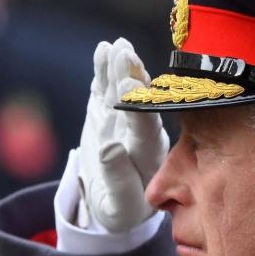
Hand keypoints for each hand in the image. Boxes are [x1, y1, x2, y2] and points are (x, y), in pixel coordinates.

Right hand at [77, 38, 167, 231]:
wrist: (114, 201)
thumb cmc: (121, 209)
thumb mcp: (119, 206)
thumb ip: (118, 179)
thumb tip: (111, 147)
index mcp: (151, 158)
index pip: (146, 130)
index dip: (137, 109)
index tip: (125, 89)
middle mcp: (144, 133)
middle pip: (140, 103)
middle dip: (132, 80)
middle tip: (125, 57)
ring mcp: (126, 119)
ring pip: (125, 90)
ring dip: (121, 67)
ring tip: (116, 46)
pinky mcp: (110, 111)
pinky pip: (108, 88)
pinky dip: (105, 70)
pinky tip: (103, 50)